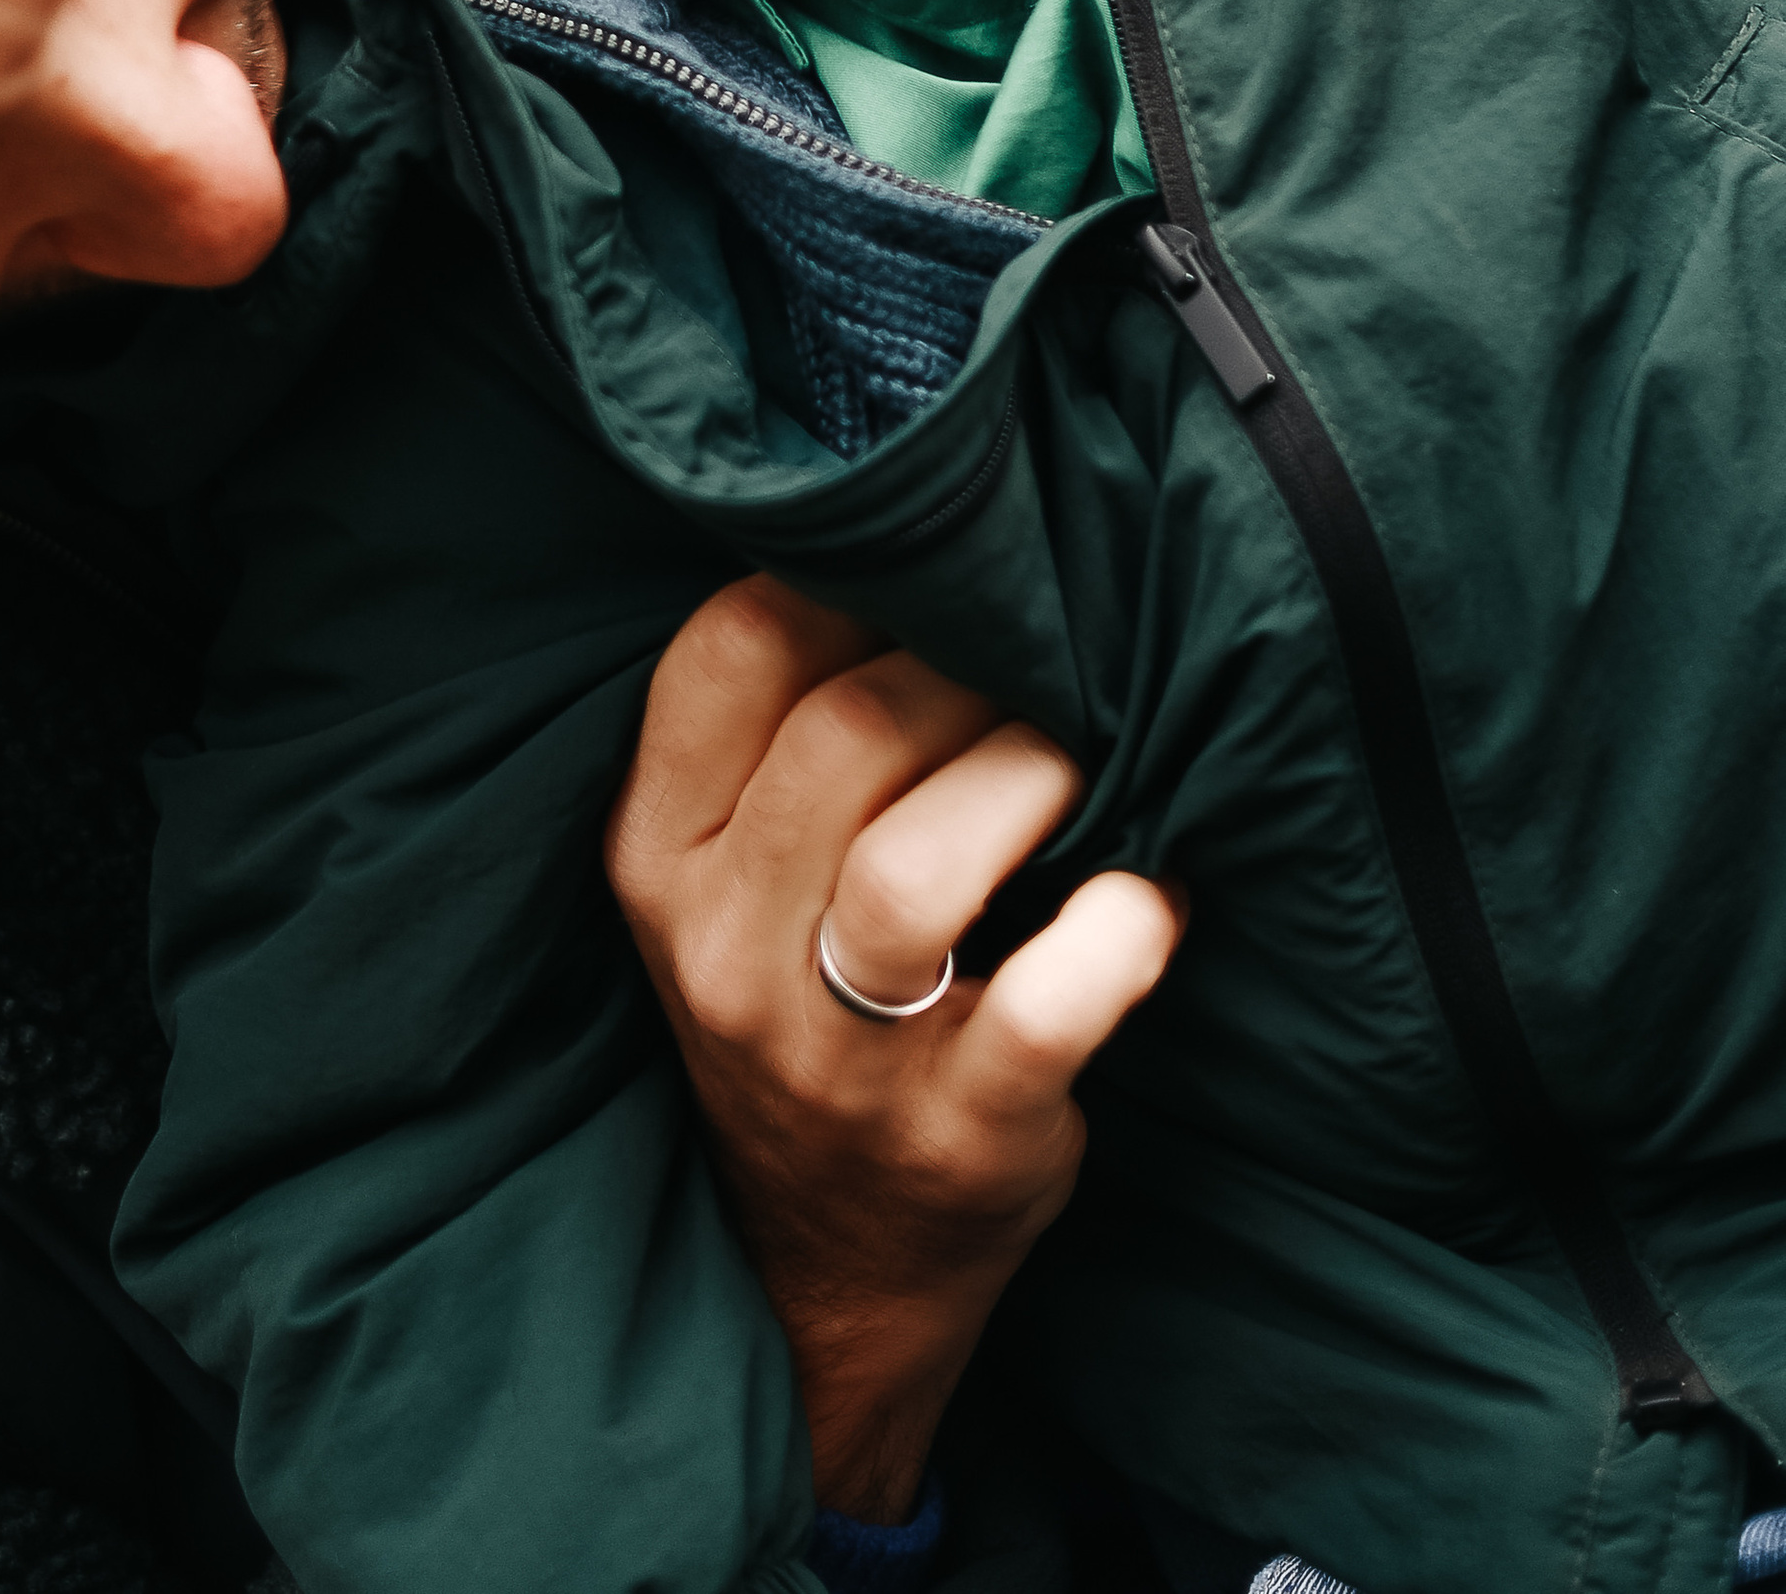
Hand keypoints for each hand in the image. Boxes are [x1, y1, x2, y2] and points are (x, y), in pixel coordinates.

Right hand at [605, 574, 1183, 1521]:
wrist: (827, 1269)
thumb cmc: (802, 1006)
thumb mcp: (728, 875)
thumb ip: (778, 731)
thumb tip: (920, 542)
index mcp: (656, 854)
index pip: (726, 648)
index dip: (847, 579)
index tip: (930, 582)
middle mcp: (722, 950)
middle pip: (845, 735)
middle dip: (973, 668)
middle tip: (1040, 667)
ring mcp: (837, 1055)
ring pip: (920, 866)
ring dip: (1032, 777)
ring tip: (1086, 761)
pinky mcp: (962, 1132)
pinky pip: (1052, 1005)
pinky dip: (1125, 929)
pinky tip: (1155, 895)